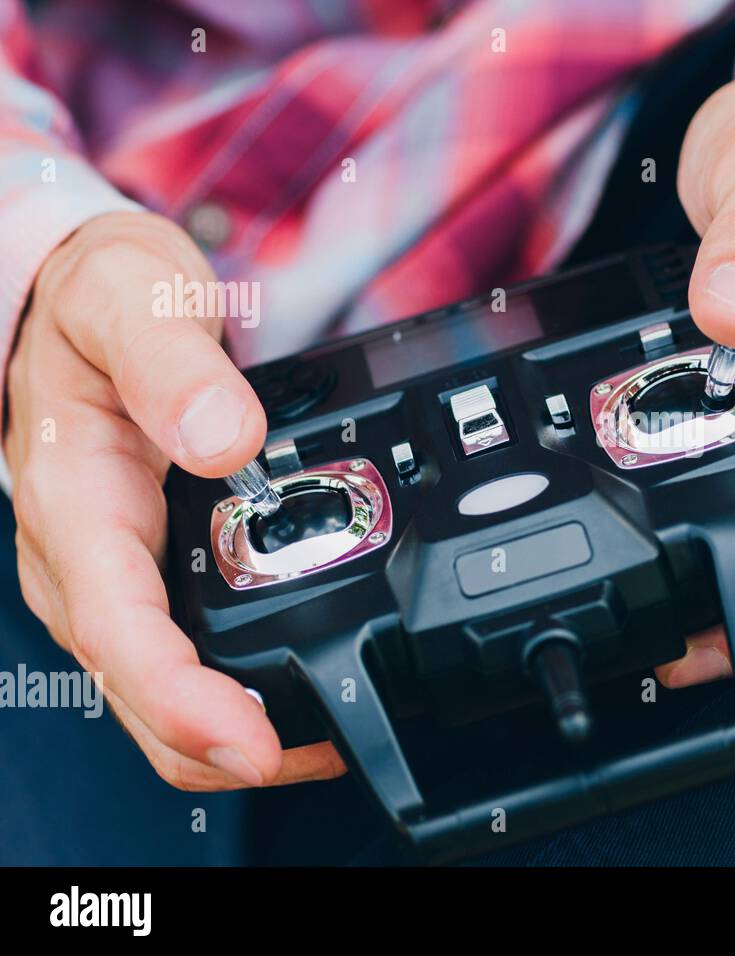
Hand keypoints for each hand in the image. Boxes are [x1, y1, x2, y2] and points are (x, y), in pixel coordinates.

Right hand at [3, 211, 343, 787]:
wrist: (84, 298)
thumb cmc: (97, 300)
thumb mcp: (129, 299)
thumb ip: (170, 364)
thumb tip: (222, 438)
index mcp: (75, 504)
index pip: (121, 632)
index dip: (186, 704)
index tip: (255, 743)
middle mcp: (85, 560)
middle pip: (143, 693)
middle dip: (226, 745)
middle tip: (326, 751)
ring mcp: (113, 576)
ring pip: (160, 691)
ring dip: (233, 732)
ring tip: (327, 736)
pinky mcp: (145, 574)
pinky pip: (181, 654)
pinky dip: (233, 689)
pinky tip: (297, 686)